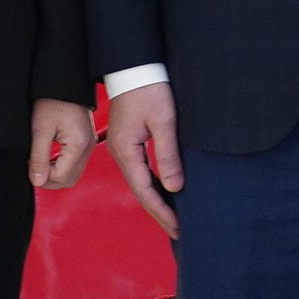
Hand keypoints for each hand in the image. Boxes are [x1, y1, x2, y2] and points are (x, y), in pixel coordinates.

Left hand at [28, 97, 95, 190]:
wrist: (64, 84)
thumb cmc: (52, 101)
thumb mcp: (40, 130)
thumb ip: (39, 158)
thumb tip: (37, 181)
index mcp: (78, 145)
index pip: (61, 177)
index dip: (43, 177)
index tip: (30, 168)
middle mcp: (88, 148)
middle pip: (69, 180)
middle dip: (49, 180)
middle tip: (33, 169)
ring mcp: (89, 145)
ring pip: (73, 174)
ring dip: (56, 174)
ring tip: (40, 163)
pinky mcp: (86, 142)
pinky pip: (76, 164)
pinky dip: (62, 166)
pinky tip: (50, 158)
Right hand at [104, 82, 183, 237]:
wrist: (133, 67)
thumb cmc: (149, 90)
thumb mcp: (163, 121)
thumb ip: (167, 155)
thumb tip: (174, 187)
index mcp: (126, 151)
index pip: (145, 191)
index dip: (162, 211)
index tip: (177, 227)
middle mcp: (120, 153)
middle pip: (140, 191)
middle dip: (159, 212)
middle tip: (178, 232)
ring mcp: (122, 148)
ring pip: (139, 183)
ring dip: (156, 201)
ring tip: (173, 219)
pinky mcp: (127, 141)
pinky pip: (140, 171)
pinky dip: (152, 185)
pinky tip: (164, 192)